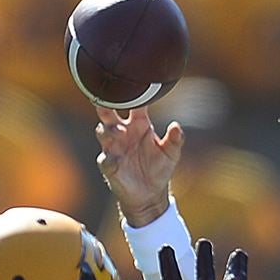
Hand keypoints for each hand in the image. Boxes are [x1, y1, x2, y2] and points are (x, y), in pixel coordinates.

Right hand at [95, 106, 183, 225]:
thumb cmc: (160, 168)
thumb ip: (175, 140)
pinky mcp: (109, 165)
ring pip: (103, 132)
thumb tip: (176, 126)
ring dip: (108, 130)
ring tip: (117, 131)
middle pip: (109, 114)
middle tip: (106, 101)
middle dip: (106, 106)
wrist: (150, 194)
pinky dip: (108, 158)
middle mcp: (123, 132)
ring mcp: (114, 148)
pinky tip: (114, 159)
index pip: (134, 104)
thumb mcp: (171, 153)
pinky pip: (105, 158)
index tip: (135, 85)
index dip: (134, 94)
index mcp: (139, 124)